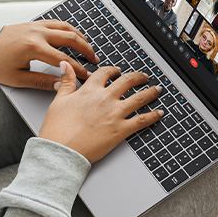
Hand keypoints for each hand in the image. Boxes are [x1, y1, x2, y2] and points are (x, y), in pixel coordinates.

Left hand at [0, 20, 98, 89]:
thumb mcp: (18, 78)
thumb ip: (42, 82)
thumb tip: (60, 85)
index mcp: (33, 47)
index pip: (64, 60)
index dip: (78, 69)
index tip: (87, 76)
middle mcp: (37, 33)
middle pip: (71, 38)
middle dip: (86, 50)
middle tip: (95, 59)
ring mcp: (36, 25)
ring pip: (66, 27)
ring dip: (80, 37)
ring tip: (88, 48)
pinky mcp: (34, 23)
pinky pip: (57, 23)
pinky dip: (69, 29)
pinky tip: (74, 36)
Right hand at [40, 62, 163, 162]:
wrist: (62, 151)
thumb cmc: (58, 130)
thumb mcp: (59, 100)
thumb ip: (67, 81)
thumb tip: (66, 66)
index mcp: (90, 91)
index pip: (105, 73)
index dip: (113, 70)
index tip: (117, 71)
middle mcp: (105, 99)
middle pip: (127, 82)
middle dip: (138, 77)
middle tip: (144, 77)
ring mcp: (115, 114)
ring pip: (139, 98)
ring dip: (151, 92)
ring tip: (157, 90)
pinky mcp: (121, 130)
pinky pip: (142, 120)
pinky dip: (153, 116)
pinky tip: (160, 113)